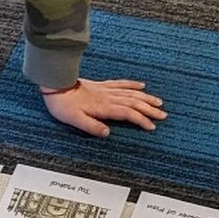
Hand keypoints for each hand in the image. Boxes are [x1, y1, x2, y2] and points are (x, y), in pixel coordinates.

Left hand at [41, 78, 166, 136]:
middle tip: (163, 115)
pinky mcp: (101, 85)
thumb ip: (91, 127)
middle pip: (134, 102)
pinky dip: (133, 85)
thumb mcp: (74, 120)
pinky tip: (141, 85)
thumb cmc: (62, 105)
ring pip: (131, 93)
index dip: (141, 120)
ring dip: (146, 97)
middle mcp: (108, 97)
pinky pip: (121, 83)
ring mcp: (106, 90)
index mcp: (104, 107)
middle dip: (150, 109)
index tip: (152, 126)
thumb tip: (107, 133)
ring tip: (158, 102)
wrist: (55, 85)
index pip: (128, 114)